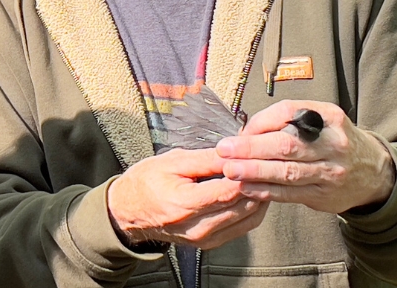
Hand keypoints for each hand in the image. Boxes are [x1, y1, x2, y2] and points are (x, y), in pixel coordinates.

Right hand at [108, 148, 269, 249]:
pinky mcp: (210, 243)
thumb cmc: (146, 182)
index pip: (228, 191)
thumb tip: (234, 152)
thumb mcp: (172, 162)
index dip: (248, 174)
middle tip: (268, 164)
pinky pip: (242, 227)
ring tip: (263, 176)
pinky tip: (253, 193)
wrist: (128, 211)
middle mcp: (197, 227)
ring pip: (248, 219)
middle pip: (242, 206)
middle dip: (259, 184)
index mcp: (184, 204)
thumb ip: (206, 159)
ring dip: (260, 197)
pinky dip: (252, 210)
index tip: (260, 157)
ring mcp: (205, 239)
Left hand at [215, 100, 395, 213]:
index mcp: (330, 117)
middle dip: (252, 148)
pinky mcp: (324, 195)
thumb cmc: (333, 141)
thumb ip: (286, 122)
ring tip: (230, 170)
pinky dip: (266, 191)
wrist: (372, 172)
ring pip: (287, 172)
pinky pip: (290, 194)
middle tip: (225, 150)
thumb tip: (245, 131)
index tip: (238, 131)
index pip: (289, 113)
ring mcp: (331, 172)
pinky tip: (247, 188)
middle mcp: (334, 144)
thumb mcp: (320, 120)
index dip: (260, 122)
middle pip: (287, 145)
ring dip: (255, 172)